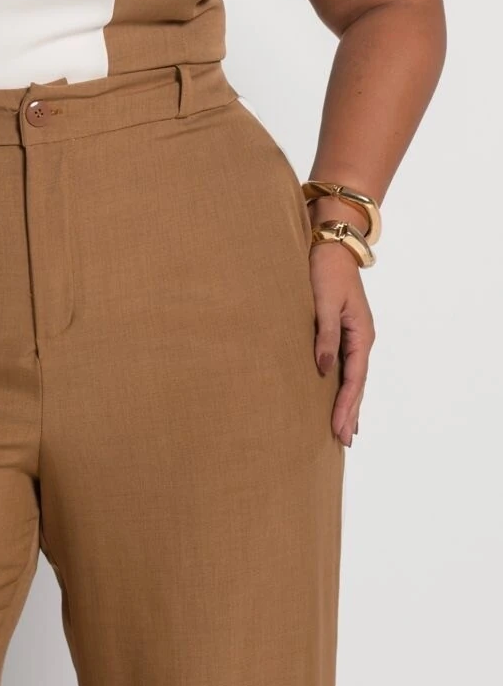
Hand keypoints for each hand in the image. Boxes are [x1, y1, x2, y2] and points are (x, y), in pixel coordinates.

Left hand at [309, 236, 375, 446]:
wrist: (332, 243)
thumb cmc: (325, 269)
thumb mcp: (324, 302)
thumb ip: (325, 335)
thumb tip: (323, 369)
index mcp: (361, 334)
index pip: (355, 378)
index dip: (346, 404)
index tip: (338, 428)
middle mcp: (362, 337)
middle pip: (358, 382)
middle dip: (351, 411)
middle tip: (344, 441)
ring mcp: (355, 334)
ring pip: (354, 376)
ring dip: (350, 402)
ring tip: (346, 430)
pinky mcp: (345, 330)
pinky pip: (347, 365)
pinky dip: (346, 385)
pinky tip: (342, 396)